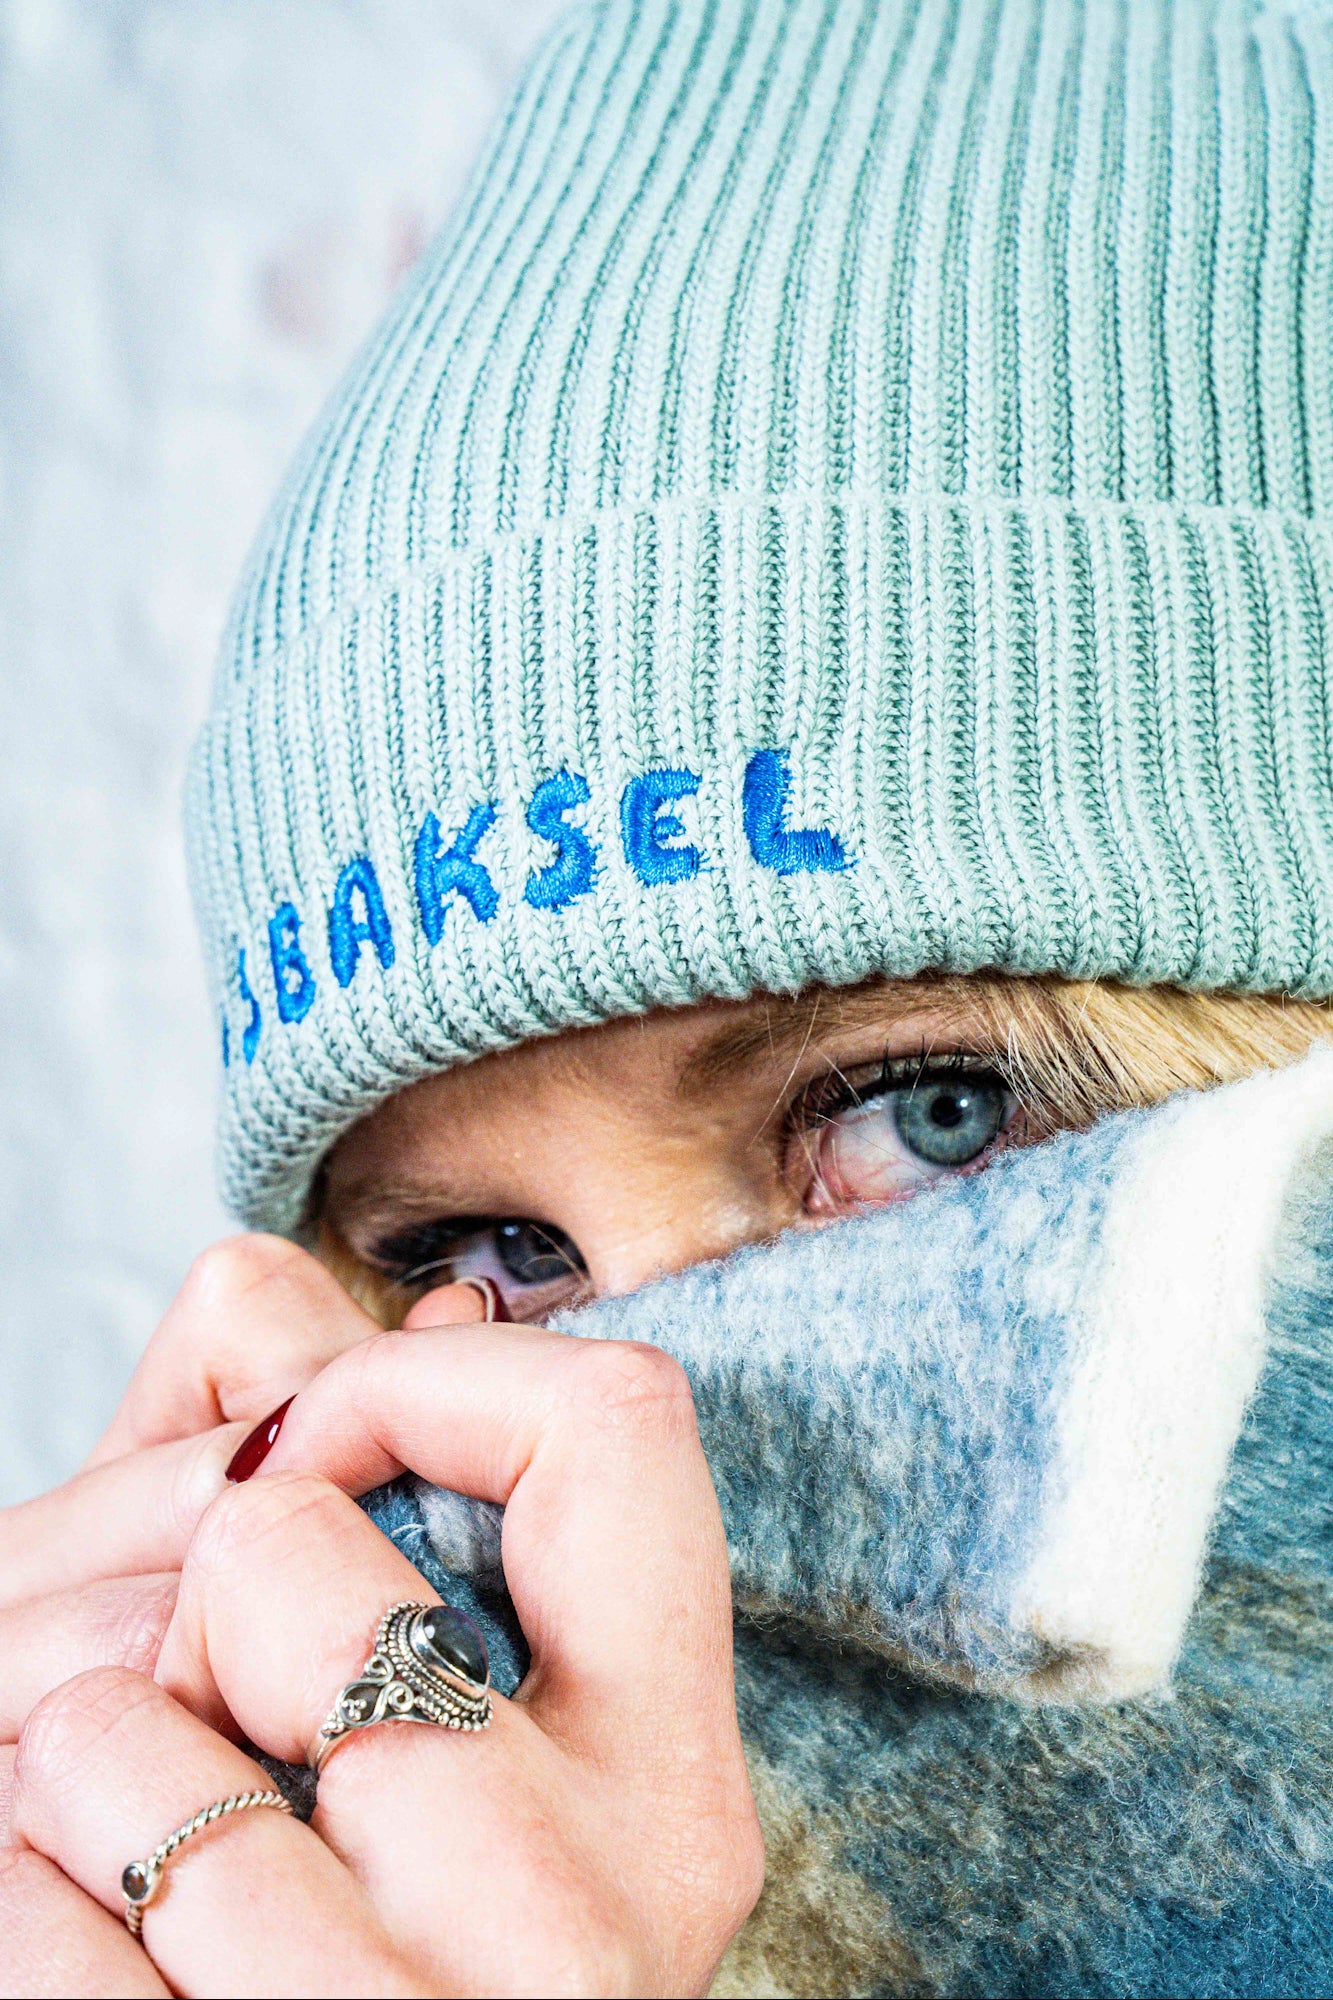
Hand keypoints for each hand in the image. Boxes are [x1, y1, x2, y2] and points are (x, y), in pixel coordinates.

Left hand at [4, 1322, 762, 1995]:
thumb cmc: (321, 1937)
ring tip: (128, 1835)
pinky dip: (13, 1877)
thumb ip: (360, 1492)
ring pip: (117, 1731)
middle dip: (195, 1590)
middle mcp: (588, 1928)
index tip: (309, 1453)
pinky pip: (27, 1906)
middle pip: (289, 1549)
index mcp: (668, 1793)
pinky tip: (76, 1929)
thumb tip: (384, 1308)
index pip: (616, 1424)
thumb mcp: (387, 1717)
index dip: (416, 1379)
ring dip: (69, 1756)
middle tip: (214, 1703)